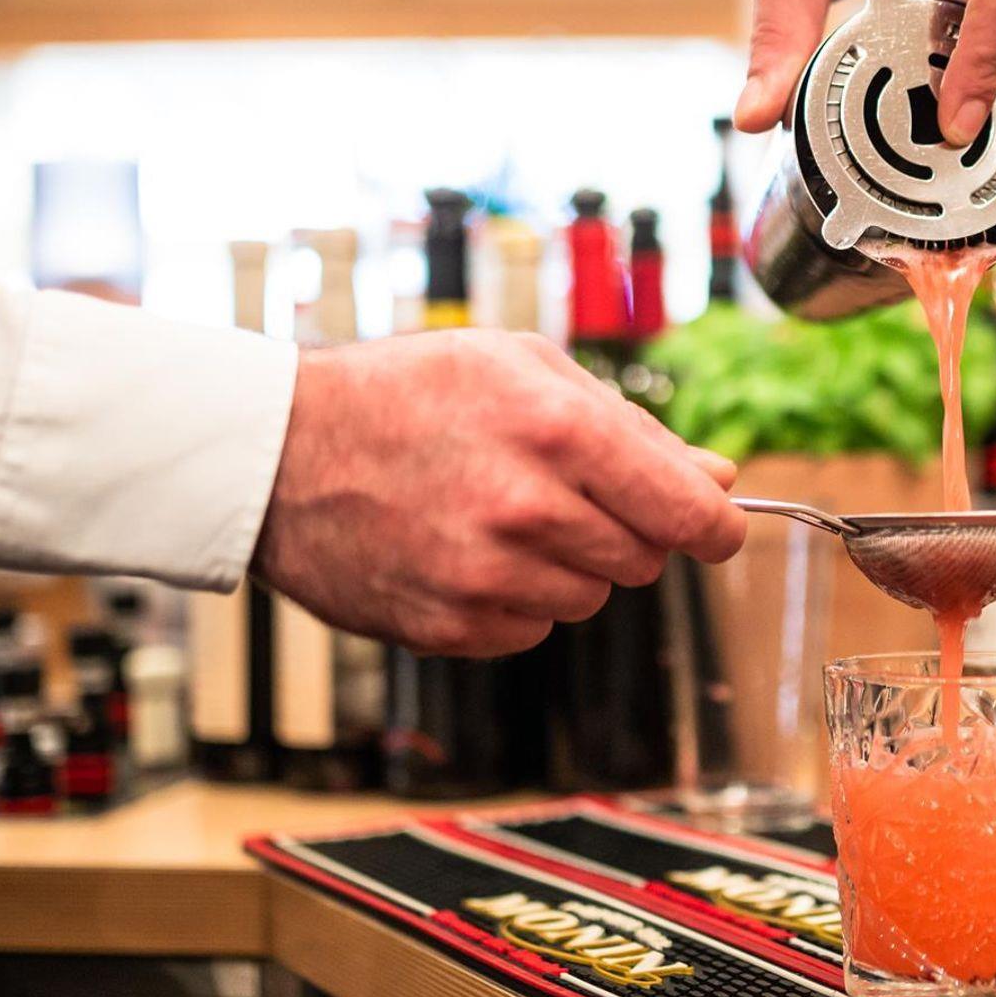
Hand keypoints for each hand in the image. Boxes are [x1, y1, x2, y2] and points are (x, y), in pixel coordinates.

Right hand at [252, 331, 745, 657]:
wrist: (279, 451)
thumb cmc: (409, 391)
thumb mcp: (522, 367)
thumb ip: (630, 426)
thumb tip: (716, 479)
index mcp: (559, 430)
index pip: (687, 513)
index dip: (715, 527)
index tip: (715, 529)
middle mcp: (527, 509)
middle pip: (645, 561)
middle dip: (626, 531)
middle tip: (563, 492)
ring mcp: (485, 577)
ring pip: (590, 600)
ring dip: (568, 565)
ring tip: (499, 514)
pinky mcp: (448, 627)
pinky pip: (530, 630)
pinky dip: (515, 599)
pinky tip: (465, 551)